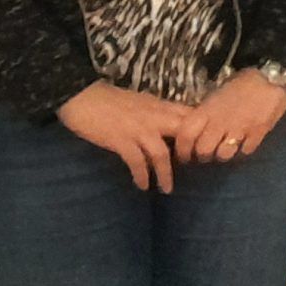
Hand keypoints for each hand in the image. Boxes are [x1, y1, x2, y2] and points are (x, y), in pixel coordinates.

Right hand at [57, 82, 192, 191]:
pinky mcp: (120, 140)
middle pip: (184, 136)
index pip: (192, 117)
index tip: (204, 149)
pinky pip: (137, 162)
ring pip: (161, 154)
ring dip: (166, 174)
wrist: (81, 96)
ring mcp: (138, 129)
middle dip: (191, 155)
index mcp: (161, 106)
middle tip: (192, 172)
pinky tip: (143, 186)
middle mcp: (155, 117)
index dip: (202, 133)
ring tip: (167, 189)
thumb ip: (159, 113)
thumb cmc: (110, 100)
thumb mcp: (143, 102)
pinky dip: (142, 175)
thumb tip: (174, 127)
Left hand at [176, 69, 285, 164]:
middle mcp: (220, 122)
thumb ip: (205, 113)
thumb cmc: (240, 83)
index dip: (182, 150)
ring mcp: (240, 129)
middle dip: (203, 156)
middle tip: (205, 155)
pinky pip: (245, 151)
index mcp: (207, 110)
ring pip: (223, 155)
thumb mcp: (216, 94)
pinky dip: (242, 151)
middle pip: (203, 150)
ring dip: (222, 155)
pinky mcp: (258, 133)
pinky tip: (242, 146)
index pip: (186, 135)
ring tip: (224, 151)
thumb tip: (193, 128)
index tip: (184, 156)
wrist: (272, 76)